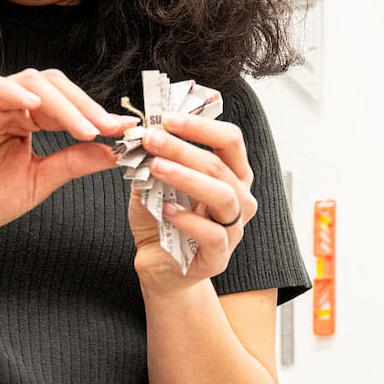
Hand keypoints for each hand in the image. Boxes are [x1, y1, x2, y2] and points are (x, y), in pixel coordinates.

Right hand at [0, 67, 128, 248]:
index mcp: (25, 120)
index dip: (94, 112)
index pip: (65, 102)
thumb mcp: (41, 180)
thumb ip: (74, 162)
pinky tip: (35, 109)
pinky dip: (10, 91)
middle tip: (108, 128)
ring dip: (61, 102)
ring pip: (26, 81)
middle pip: (50, 84)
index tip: (123, 130)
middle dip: (84, 104)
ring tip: (83, 128)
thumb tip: (114, 149)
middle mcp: (7, 108)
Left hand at [128, 109, 257, 294]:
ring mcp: (233, 229)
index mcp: (231, 174)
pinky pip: (213, 234)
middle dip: (183, 147)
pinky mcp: (219, 257)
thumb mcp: (155, 182)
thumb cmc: (162, 220)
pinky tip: (166, 210)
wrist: (158, 264)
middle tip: (151, 139)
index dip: (201, 125)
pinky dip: (188, 219)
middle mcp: (239, 199)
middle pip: (221, 165)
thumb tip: (144, 130)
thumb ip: (155, 158)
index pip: (230, 140)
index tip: (167, 118)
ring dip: (186, 177)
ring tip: (155, 168)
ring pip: (223, 196)